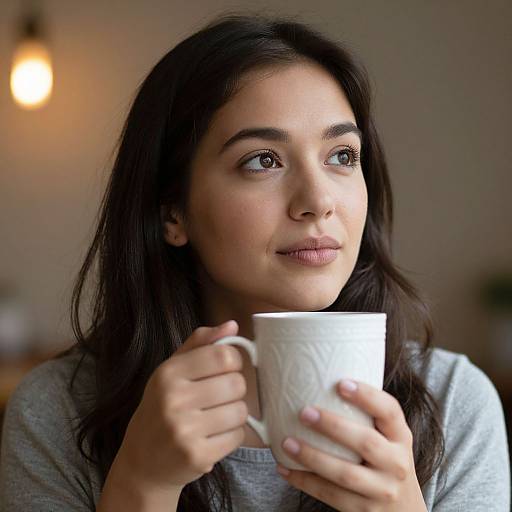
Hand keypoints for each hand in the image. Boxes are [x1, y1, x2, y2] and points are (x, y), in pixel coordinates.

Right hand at [117, 321, 247, 491]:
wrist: (142, 464)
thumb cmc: (162, 408)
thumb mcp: (173, 370)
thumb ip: (201, 343)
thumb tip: (232, 325)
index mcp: (169, 373)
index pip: (224, 355)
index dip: (233, 361)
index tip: (224, 369)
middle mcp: (173, 400)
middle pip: (237, 383)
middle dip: (234, 390)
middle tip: (218, 397)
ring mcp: (184, 431)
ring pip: (241, 411)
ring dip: (234, 414)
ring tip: (215, 417)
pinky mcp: (197, 456)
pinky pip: (237, 436)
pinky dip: (232, 436)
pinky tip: (213, 436)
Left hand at [276, 379, 427, 511]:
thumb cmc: (386, 463)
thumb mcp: (389, 440)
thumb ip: (367, 417)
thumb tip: (320, 380)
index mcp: (401, 437)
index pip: (390, 412)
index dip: (368, 396)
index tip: (341, 383)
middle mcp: (397, 463)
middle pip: (366, 442)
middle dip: (333, 426)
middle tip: (304, 412)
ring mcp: (383, 491)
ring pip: (345, 474)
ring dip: (313, 457)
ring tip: (287, 442)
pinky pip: (331, 496)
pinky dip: (304, 481)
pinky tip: (284, 468)